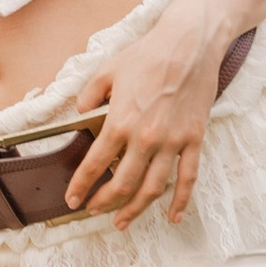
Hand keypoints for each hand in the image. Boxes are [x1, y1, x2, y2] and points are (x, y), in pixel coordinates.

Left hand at [64, 4, 233, 228]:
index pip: (95, 164)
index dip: (81, 185)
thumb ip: (89, 93)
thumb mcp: (107, 69)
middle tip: (93, 211)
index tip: (72, 200)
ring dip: (135, 210)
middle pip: (122, 184)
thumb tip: (81, 111)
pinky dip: (180, 201)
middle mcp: (145, 138)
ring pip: (152, 189)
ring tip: (122, 222)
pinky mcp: (193, 140)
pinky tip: (173, 217)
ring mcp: (172, 142)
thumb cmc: (148, 54)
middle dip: (104, 203)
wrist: (189, 44)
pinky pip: (187, 178)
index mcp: (120, 122)